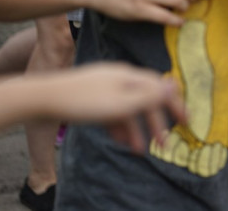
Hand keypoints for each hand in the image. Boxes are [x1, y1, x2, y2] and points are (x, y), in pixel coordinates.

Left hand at [38, 63, 185, 153]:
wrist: (41, 97)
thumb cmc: (82, 101)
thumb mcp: (120, 103)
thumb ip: (148, 97)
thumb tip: (175, 84)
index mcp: (130, 77)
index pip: (161, 88)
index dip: (175, 104)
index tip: (186, 122)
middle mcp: (121, 78)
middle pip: (145, 99)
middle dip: (155, 122)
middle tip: (163, 144)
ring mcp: (106, 87)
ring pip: (128, 108)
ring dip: (136, 129)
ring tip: (138, 150)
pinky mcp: (92, 97)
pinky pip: (113, 111)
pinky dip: (119, 126)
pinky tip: (119, 140)